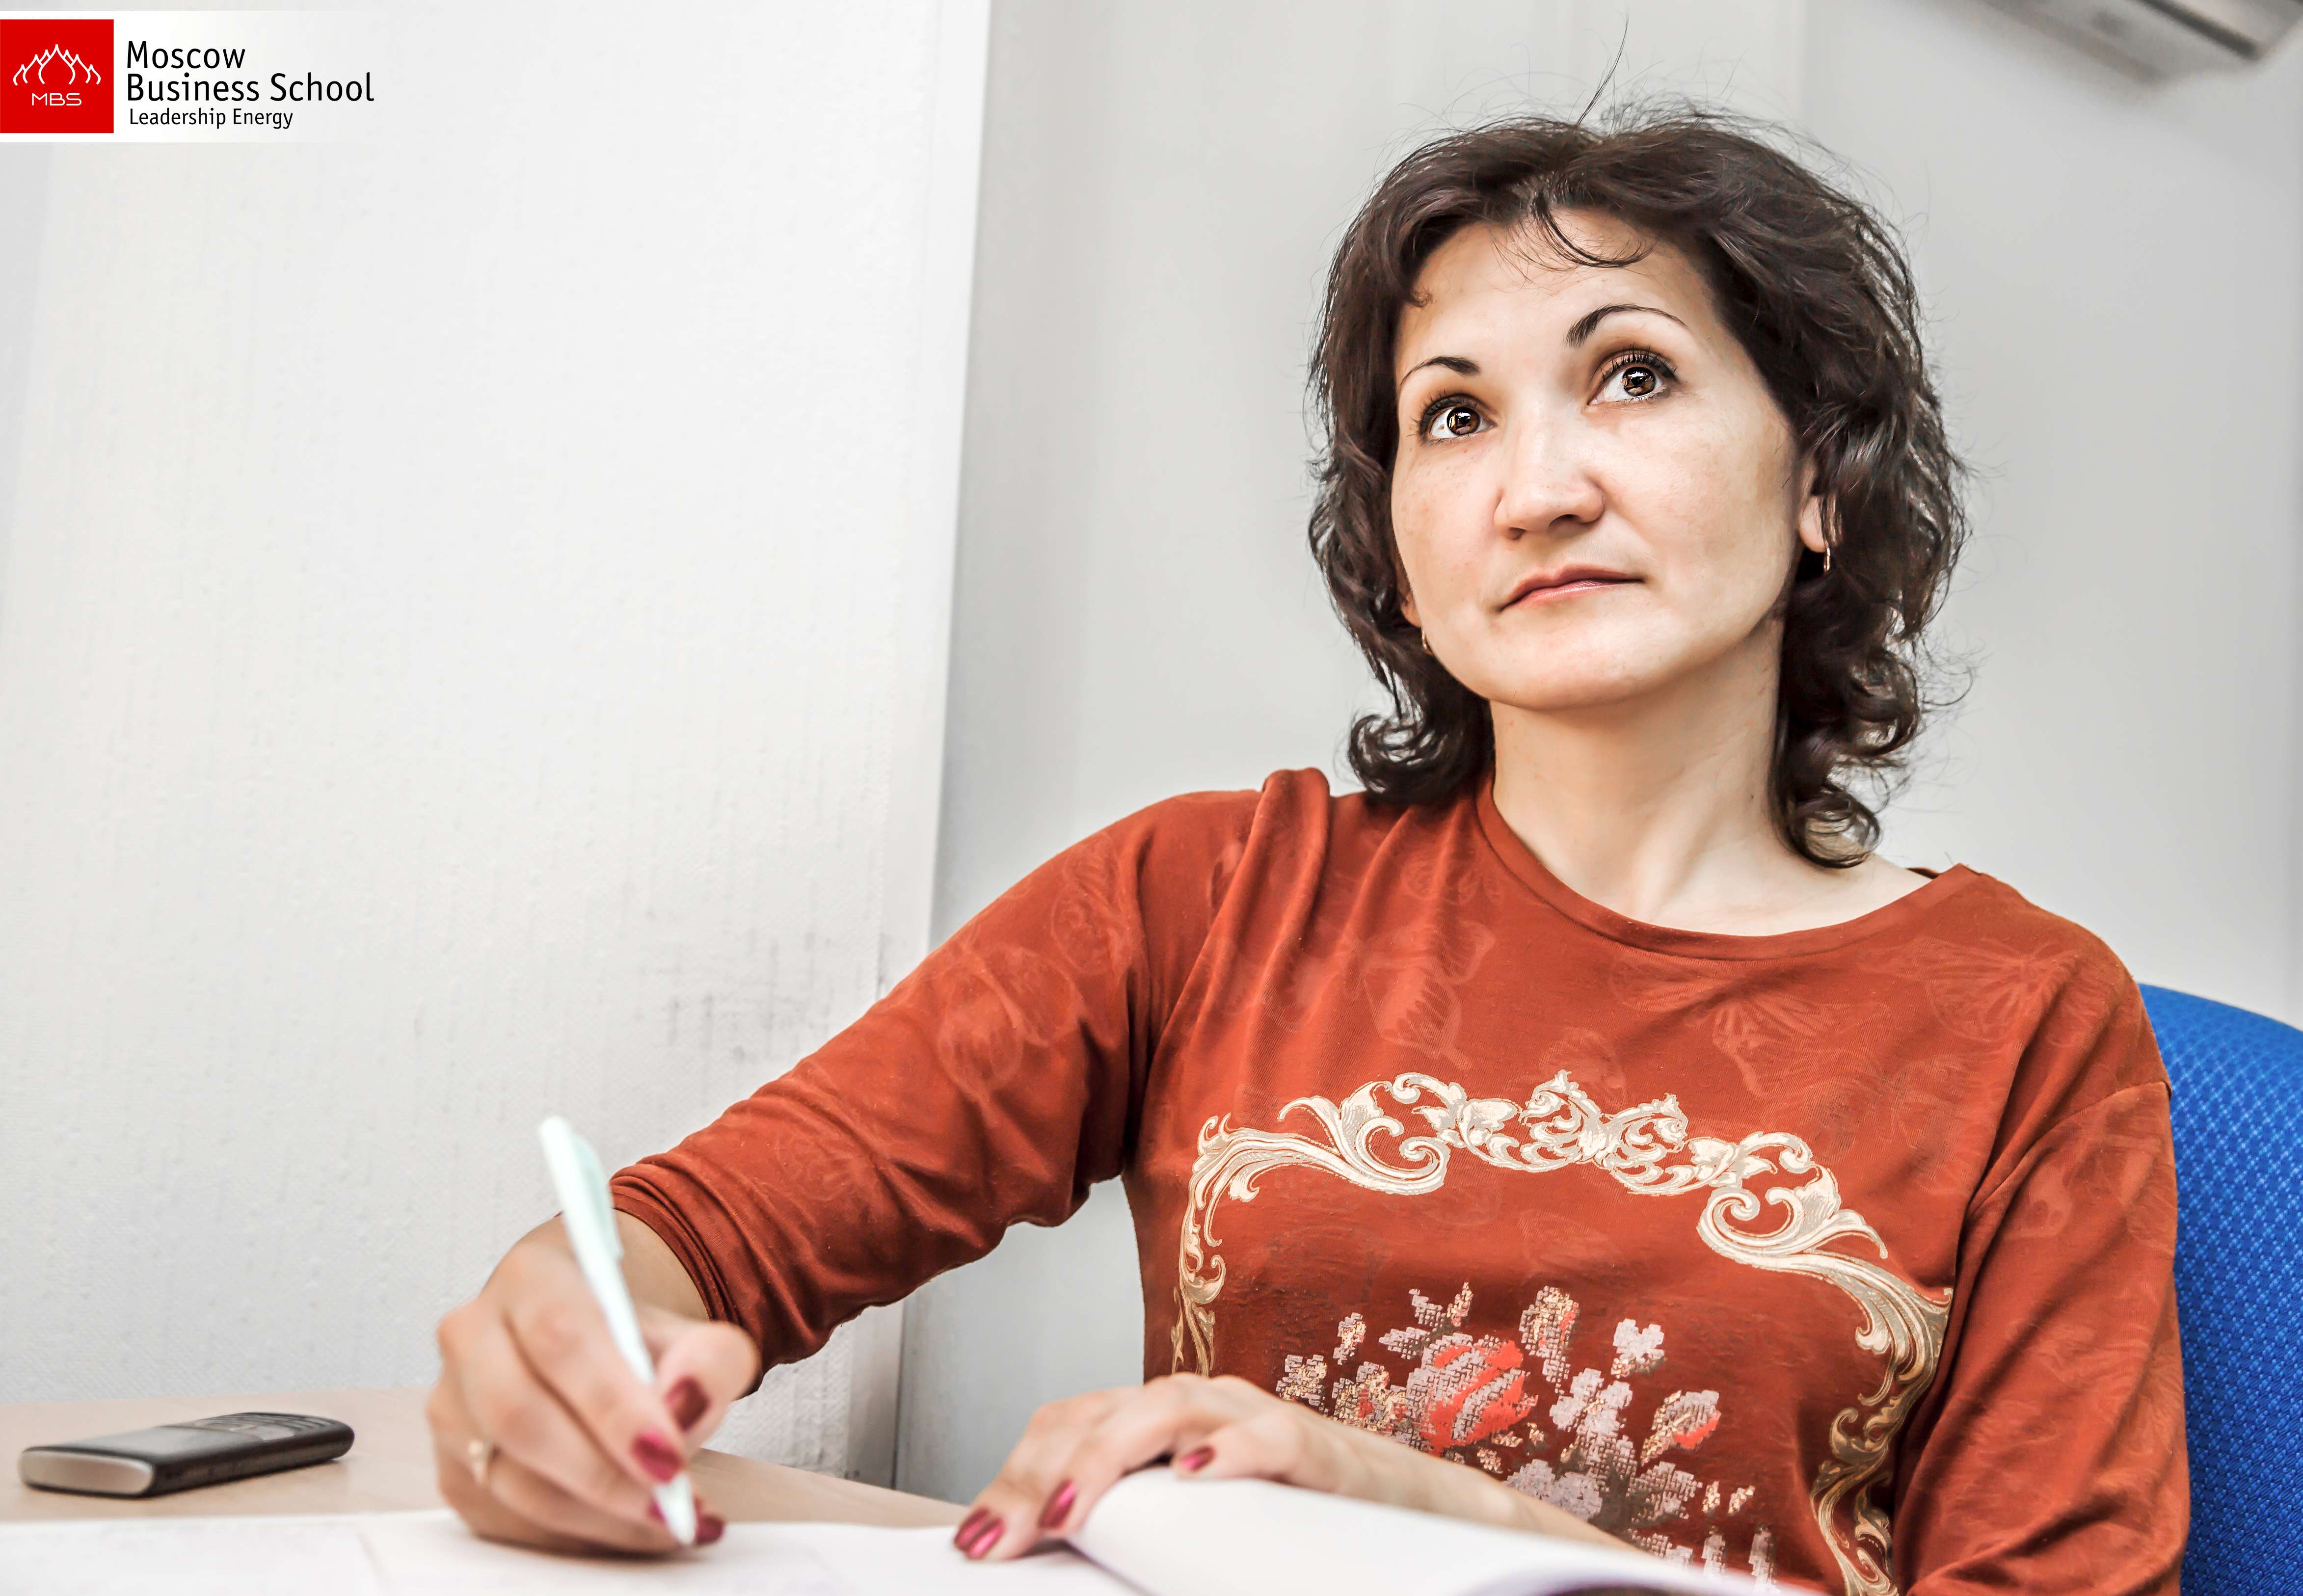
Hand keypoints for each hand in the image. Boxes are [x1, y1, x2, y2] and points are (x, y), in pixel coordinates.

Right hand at [425, 1220, 760, 1553]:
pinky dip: (575, 1532)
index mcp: (530, 1278)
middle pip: (519, 1413)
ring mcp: (451, 1405)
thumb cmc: (635, 1342)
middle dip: (602, 1472)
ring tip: (666, 1519)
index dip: (612, 1405)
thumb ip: (711, 1360)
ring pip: (510, 1477)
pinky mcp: (452, 1468)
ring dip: (596, 1513)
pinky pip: (506, 1516)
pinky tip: (627, 1525)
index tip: (666, 1456)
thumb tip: (684, 1406)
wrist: (590, 1349)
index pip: (560, 1337)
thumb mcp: (694, 1337)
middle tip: (669, 1503)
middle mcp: (472, 1335)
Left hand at [951, 1372, 1626, 1561]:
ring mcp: (1254, 1418)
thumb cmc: (1292, 1524)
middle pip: (1098, 1414)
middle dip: (1037, 1475)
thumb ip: (1136, 1531)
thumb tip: (1048, 1562)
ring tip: (1065, 1512)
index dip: (1013, 1475)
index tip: (971, 1545)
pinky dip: (1231, 1451)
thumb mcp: (1194, 1530)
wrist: (1416, 1518)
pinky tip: (1197, 1476)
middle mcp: (1199, 1405)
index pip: (1067, 1423)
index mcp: (1159, 1423)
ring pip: (1167, 1408)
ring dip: (1108, 1458)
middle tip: (994, 1541)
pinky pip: (1270, 1437)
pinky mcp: (1316, 1449)